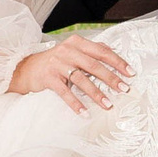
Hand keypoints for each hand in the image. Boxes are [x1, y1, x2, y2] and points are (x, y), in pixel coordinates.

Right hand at [10, 35, 133, 115]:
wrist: (27, 68)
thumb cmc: (55, 61)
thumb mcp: (72, 51)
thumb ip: (91, 51)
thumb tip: (114, 54)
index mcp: (77, 42)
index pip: (101, 51)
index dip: (117, 62)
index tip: (130, 73)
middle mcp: (67, 51)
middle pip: (93, 65)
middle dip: (111, 78)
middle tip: (124, 89)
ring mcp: (57, 64)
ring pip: (81, 80)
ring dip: (96, 93)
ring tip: (108, 104)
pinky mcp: (49, 78)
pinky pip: (65, 93)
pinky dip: (76, 104)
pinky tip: (84, 113)